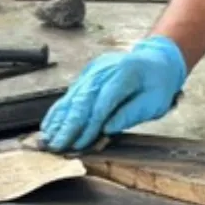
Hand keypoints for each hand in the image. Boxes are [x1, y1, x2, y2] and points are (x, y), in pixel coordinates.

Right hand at [40, 35, 186, 150]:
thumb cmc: (158, 83)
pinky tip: (49, 124)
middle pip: (82, 100)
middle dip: (67, 126)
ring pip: (72, 97)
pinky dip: (60, 111)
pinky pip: (71, 94)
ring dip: (58, 119)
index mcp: (125, 75)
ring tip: (46, 138)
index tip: (79, 144)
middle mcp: (104, 70)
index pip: (102, 104)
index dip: (89, 126)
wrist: (157, 58)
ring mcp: (94, 71)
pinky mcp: (88, 75)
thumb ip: (130, 114)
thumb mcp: (155, 102)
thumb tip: (106, 129)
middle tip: (56, 146)